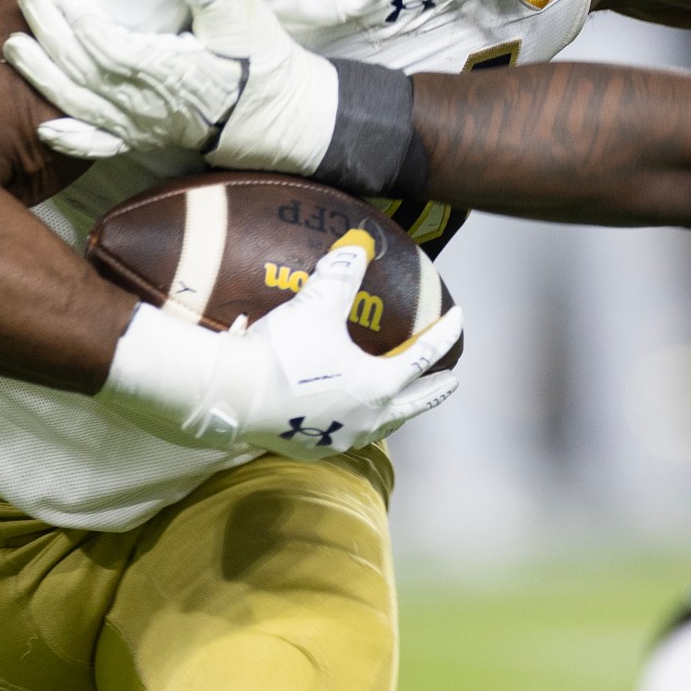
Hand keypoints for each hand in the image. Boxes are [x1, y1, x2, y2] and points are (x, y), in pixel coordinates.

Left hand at [5, 0, 337, 171]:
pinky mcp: (142, 137)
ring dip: (44, 78)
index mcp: (175, 71)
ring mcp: (143, 125)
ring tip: (13, 48)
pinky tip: (46, 129)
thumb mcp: (246, 17)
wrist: (276, 113)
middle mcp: (151, 104)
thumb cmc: (259, 59)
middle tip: (28, 0)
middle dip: (53, 38)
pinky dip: (73, 139)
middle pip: (88, 73)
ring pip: (82, 104)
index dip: (86, 26)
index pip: (117, 50)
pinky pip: (101, 145)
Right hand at [98, 232, 462, 457]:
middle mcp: (368, 418)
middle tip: (450, 380)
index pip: (424, 356)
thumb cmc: (283, 351)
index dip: (444, 334)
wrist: (232, 396)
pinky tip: (349, 420)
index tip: (458, 319)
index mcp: (379, 385)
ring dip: (397, 412)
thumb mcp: (318, 304)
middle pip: (414, 404)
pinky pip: (346, 437)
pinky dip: (359, 425)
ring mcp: (339, 438)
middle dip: (434, 390)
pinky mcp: (310, 449)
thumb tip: (360, 242)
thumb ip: (343, 272)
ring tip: (401, 404)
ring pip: (382, 426)